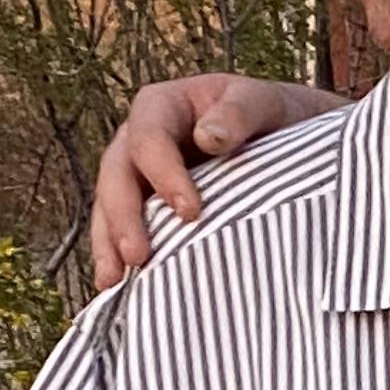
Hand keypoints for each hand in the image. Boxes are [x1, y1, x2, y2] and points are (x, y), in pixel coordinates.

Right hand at [89, 73, 326, 286]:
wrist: (281, 133)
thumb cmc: (269, 114)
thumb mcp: (260, 102)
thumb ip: (238, 113)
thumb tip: (209, 138)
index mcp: (162, 108)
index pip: (149, 138)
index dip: (164, 174)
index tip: (191, 212)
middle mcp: (139, 140)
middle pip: (117, 175)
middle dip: (124, 217)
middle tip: (138, 255)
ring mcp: (139, 177)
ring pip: (110, 207)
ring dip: (109, 244)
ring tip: (113, 280)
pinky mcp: (146, 208)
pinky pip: (122, 230)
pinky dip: (117, 256)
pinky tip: (117, 288)